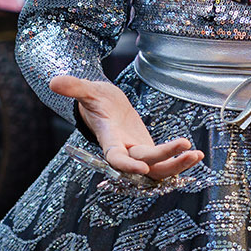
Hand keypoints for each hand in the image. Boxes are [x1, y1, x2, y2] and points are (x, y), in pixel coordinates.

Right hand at [48, 76, 203, 179]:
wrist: (105, 106)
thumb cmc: (95, 99)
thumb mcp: (88, 90)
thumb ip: (74, 88)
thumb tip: (53, 81)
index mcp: (109, 139)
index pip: (116, 157)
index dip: (128, 164)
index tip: (144, 166)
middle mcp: (124, 150)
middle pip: (145, 164)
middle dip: (166, 159)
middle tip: (187, 149)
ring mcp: (138, 152)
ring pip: (158, 169)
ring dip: (177, 164)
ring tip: (197, 155)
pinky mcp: (148, 149)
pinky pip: (165, 162)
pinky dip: (179, 160)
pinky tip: (197, 155)